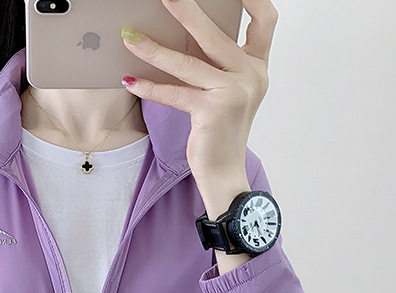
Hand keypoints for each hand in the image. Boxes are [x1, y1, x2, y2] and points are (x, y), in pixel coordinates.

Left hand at [120, 0, 277, 185]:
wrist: (225, 173)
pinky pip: (174, 93)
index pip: (264, 21)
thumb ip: (219, 65)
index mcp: (257, 67)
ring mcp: (233, 93)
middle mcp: (250, 76)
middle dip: (187, 10)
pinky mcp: (213, 112)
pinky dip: (149, 87)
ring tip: (130, 37)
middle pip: (215, 34)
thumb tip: (185, 35)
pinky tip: (131, 80)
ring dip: (154, 49)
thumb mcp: (228, 93)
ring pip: (187, 63)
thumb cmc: (221, 133)